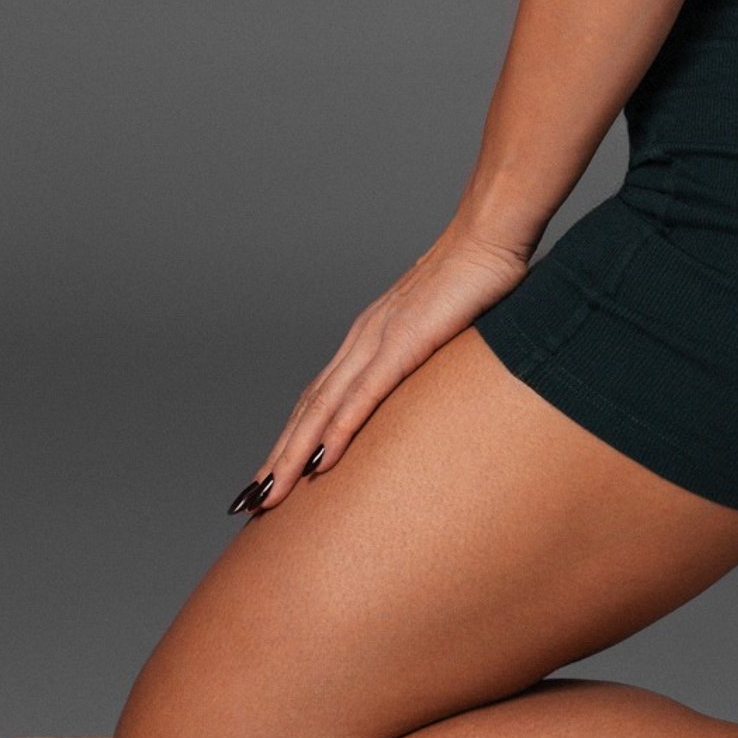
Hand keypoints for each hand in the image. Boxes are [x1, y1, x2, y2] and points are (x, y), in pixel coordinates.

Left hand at [226, 228, 533, 516]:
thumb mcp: (446, 328)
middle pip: (308, 409)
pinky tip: (321, 461)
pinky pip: (363, 395)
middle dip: (277, 459)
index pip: (318, 398)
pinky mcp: (405, 342)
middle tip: (250, 502)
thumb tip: (438, 387)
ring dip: (292, 455)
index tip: (272, 476)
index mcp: (369, 338)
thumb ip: (432, 356)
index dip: (292, 438)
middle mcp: (362, 340)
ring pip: (323, 409)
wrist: (488, 235)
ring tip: (270, 494)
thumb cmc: (476, 278)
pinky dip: (337, 430)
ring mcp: (379, 340)